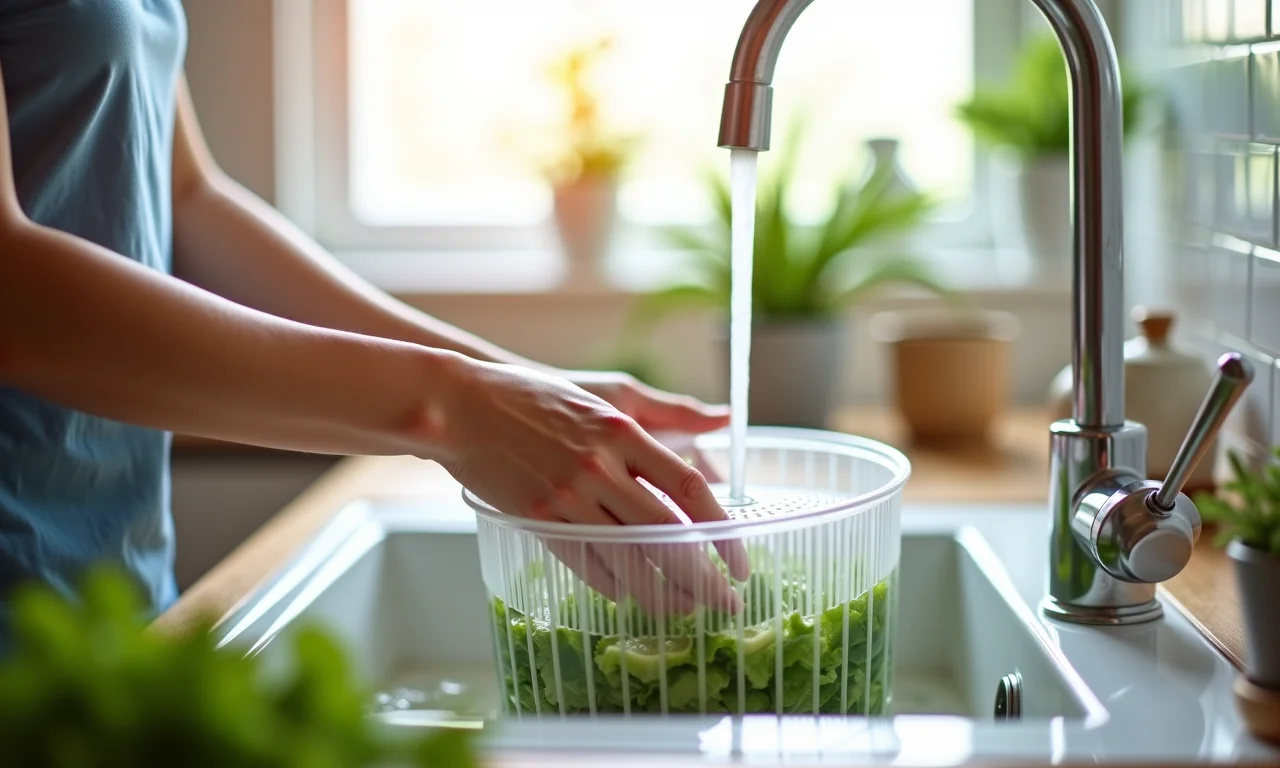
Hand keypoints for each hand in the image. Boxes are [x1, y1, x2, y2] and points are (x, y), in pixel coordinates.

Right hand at [423, 356, 747, 613]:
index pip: (690, 489)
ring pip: (626, 556)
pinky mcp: (534, 516)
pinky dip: (609, 582)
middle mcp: (599, 466)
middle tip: (725, 601)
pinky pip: (581, 559)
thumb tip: (716, 420)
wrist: (461, 406)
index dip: (722, 530)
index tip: (738, 559)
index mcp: (622, 432)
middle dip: (703, 575)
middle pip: (665, 533)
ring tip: (683, 610)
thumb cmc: (532, 397)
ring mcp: (564, 495)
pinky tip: (627, 595)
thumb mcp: (601, 399)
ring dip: (660, 591)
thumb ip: (656, 420)